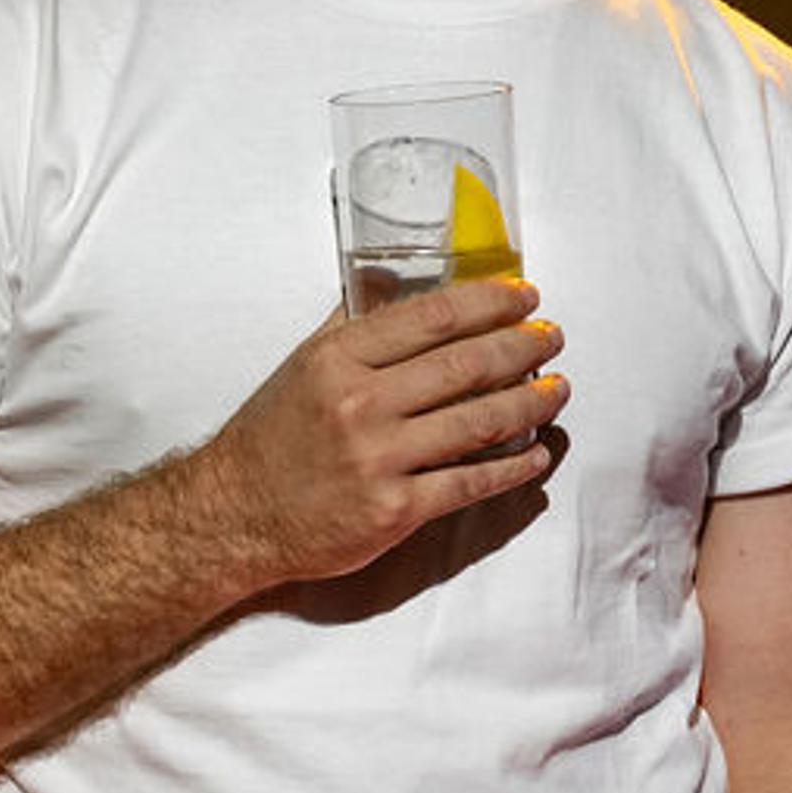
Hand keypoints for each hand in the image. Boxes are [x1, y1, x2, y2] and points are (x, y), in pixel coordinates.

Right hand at [191, 276, 567, 593]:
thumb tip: (395, 277)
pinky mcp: (394, 510)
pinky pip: (470, 482)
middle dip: (523, 347)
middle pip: (465, 365)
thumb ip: (354, 321)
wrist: (233, 515)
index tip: (524, 296)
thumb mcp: (305, 364)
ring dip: (530, 403)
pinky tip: (537, 453)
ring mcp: (379, 458)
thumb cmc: (273, 438)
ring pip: (478, 421)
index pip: (433, 317)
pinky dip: (513, 467)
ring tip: (558, 389)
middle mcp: (361, 404)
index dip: (489, 303)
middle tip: (552, 337)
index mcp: (339, 358)